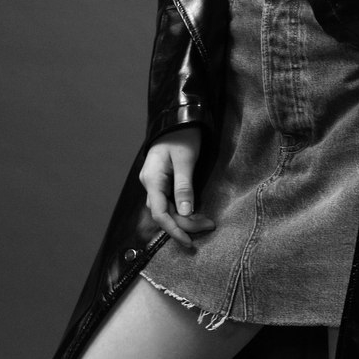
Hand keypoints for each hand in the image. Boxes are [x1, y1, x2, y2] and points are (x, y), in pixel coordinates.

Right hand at [139, 127, 215, 247]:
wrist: (179, 117)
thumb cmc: (183, 135)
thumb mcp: (186, 160)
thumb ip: (184, 186)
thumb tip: (185, 213)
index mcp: (152, 179)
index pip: (160, 213)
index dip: (174, 230)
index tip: (189, 241)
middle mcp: (149, 183)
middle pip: (164, 213)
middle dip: (184, 224)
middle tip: (208, 226)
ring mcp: (154, 181)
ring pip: (167, 208)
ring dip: (184, 218)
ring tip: (204, 222)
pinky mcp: (161, 179)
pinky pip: (169, 200)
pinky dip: (181, 208)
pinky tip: (193, 212)